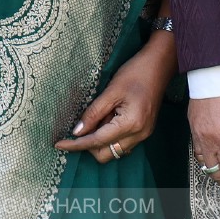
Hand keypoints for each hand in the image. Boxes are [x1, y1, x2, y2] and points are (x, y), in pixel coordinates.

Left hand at [54, 33, 175, 162]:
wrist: (160, 64)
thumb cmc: (136, 73)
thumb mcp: (111, 90)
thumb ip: (94, 113)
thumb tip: (77, 131)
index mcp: (130, 124)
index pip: (97, 141)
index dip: (76, 144)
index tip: (59, 144)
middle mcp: (139, 135)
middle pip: (106, 154)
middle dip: (89, 145)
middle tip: (80, 126)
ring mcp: (143, 134)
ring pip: (114, 150)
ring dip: (100, 140)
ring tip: (99, 117)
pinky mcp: (144, 130)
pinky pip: (122, 143)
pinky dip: (110, 136)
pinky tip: (108, 118)